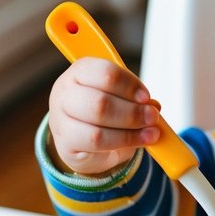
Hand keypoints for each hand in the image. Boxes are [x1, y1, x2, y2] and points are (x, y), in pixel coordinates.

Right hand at [47, 57, 160, 176]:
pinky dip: (123, 142)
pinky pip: (97, 142)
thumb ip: (137, 99)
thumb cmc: (105, 115)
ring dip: (131, 130)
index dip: (129, 85)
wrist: (85, 144)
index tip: (145, 97)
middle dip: (132, 112)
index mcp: (81, 71)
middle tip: (152, 117)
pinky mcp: (65, 142)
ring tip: (151, 133)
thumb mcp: (122, 99)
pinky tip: (138, 141)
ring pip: (98, 124)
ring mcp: (61, 118)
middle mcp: (66, 91)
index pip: (105, 72)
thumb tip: (153, 106)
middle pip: (100, 101)